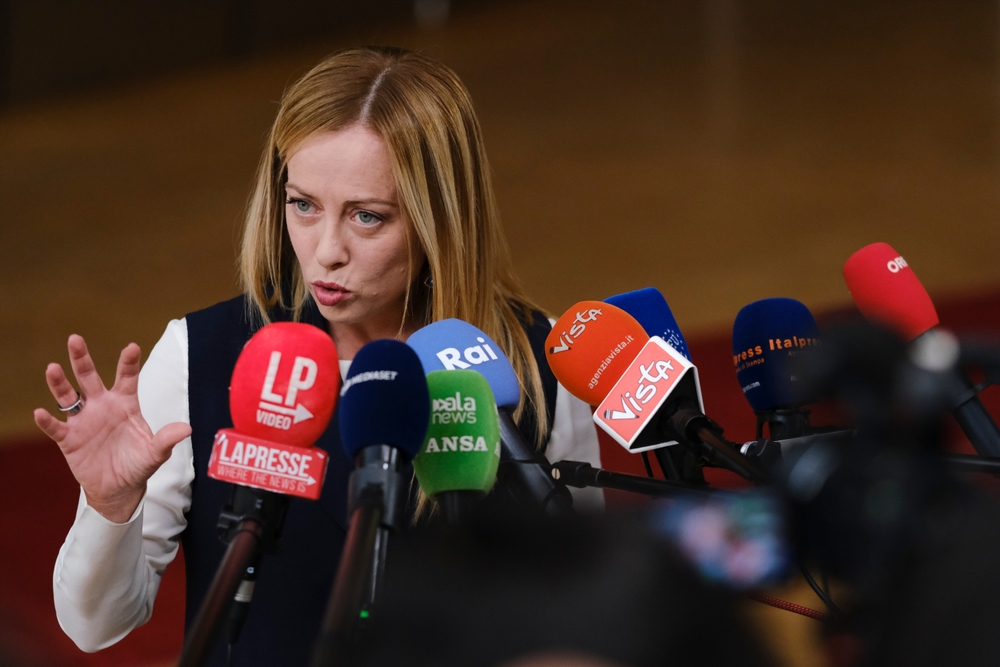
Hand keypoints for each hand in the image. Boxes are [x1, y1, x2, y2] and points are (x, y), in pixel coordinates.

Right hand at [34, 335, 191, 522]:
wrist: (119, 488)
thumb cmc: (138, 464)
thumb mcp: (155, 453)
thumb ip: (167, 439)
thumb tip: (187, 428)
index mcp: (125, 404)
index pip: (127, 378)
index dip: (128, 362)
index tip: (131, 347)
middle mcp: (102, 406)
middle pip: (90, 378)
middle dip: (82, 359)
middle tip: (75, 339)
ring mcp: (84, 421)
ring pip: (68, 396)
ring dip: (60, 383)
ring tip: (53, 368)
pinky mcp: (69, 439)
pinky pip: (56, 427)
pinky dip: (48, 420)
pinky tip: (40, 412)